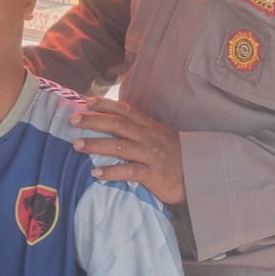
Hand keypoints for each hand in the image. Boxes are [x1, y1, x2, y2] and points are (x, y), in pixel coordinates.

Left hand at [69, 97, 185, 204]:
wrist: (202, 174)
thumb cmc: (177, 157)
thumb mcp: (161, 137)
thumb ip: (142, 131)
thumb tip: (118, 126)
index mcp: (150, 127)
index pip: (126, 110)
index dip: (106, 104)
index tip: (86, 101)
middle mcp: (148, 137)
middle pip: (118, 124)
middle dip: (94, 121)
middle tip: (73, 120)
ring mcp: (150, 155)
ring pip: (120, 146)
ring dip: (97, 144)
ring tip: (77, 145)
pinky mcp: (153, 174)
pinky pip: (129, 171)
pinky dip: (111, 172)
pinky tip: (96, 173)